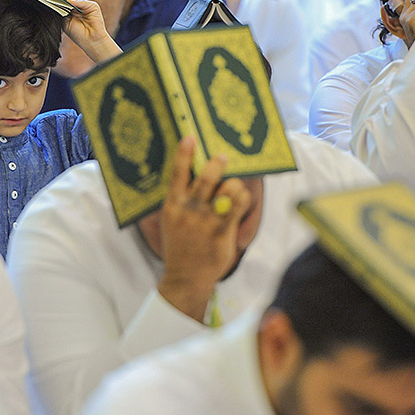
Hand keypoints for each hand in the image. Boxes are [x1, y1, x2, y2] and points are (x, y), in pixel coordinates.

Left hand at [52, 0, 121, 63]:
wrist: (91, 42)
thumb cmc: (78, 34)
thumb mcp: (65, 22)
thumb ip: (61, 12)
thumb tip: (53, 3)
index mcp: (72, 10)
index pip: (64, 0)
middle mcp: (79, 6)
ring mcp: (86, 5)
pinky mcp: (93, 6)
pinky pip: (83, 3)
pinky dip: (76, 2)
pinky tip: (69, 1)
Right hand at [156, 137, 252, 321]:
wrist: (185, 277)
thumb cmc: (180, 246)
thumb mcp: (171, 221)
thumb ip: (180, 201)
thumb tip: (193, 176)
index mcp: (173, 206)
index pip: (177, 174)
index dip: (184, 154)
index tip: (190, 138)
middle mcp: (189, 211)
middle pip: (207, 177)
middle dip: (218, 164)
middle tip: (223, 158)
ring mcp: (206, 221)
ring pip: (228, 188)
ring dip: (234, 185)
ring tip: (233, 190)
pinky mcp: (223, 231)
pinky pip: (240, 204)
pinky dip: (243, 198)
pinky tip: (240, 201)